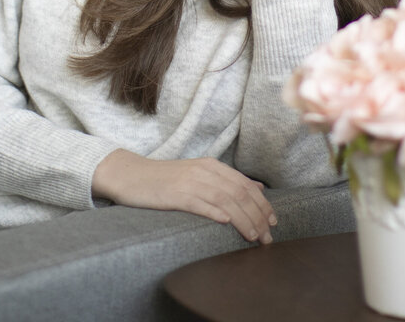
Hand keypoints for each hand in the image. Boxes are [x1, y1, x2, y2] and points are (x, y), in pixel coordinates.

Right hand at [92, 149, 276, 243]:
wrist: (130, 175)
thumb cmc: (165, 180)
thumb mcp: (199, 173)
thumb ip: (227, 180)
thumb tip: (258, 188)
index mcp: (211, 166)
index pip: (245, 185)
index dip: (263, 204)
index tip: (273, 222)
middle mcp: (204, 171)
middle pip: (240, 193)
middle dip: (258, 216)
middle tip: (267, 237)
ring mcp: (190, 182)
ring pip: (226, 200)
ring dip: (244, 220)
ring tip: (254, 237)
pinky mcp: (175, 195)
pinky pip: (200, 204)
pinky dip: (217, 213)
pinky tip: (227, 224)